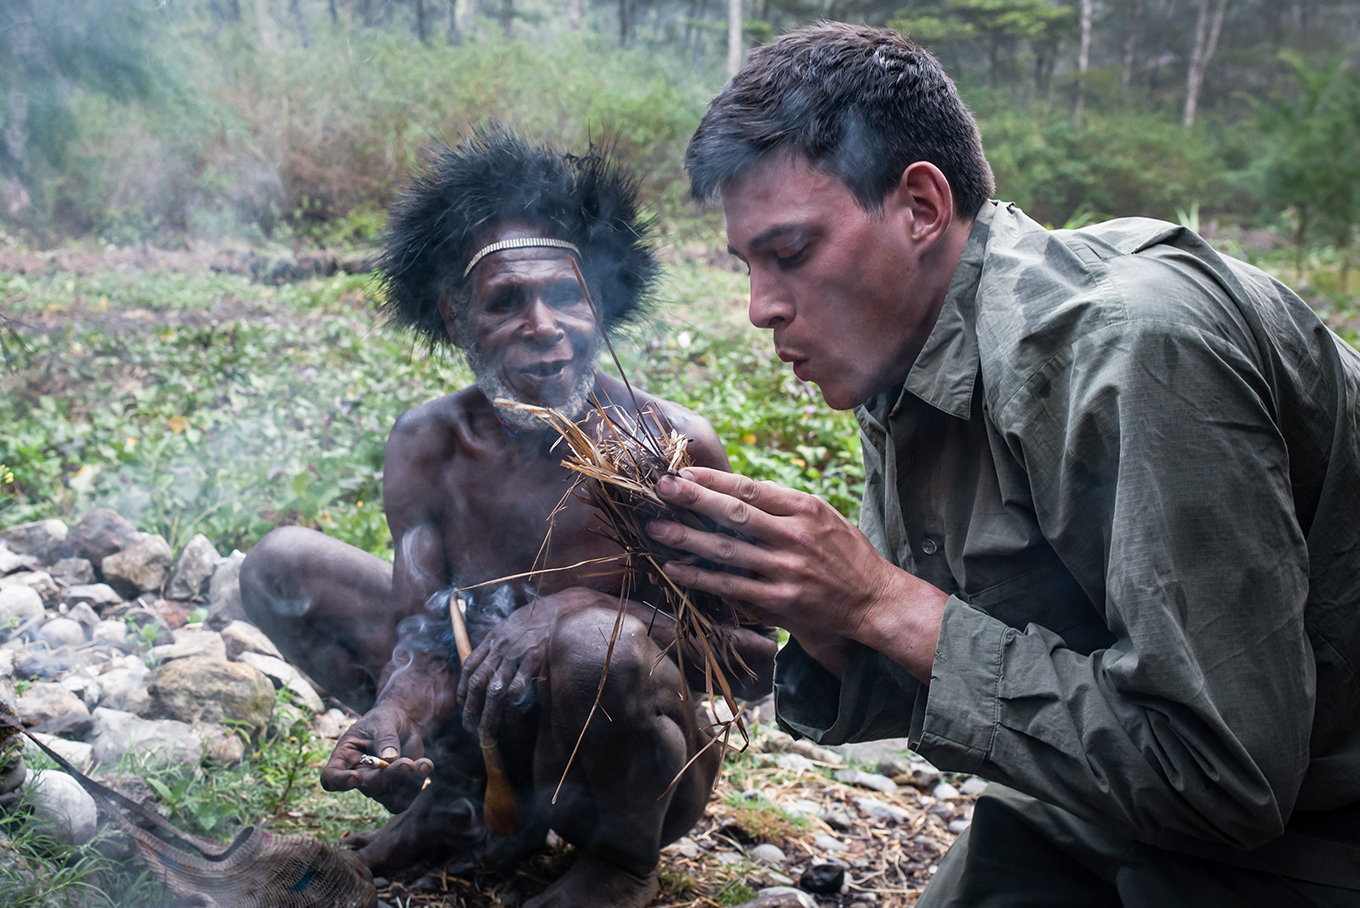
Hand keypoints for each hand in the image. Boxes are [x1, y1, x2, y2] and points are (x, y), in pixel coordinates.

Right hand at [320, 702, 432, 812]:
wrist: (403, 723)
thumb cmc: (385, 719)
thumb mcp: (383, 720)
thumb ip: (385, 737)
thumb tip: (389, 759)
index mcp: (343, 758)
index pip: (331, 778)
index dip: (340, 782)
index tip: (355, 778)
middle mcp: (357, 776)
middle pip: (367, 787)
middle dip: (388, 776)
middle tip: (406, 763)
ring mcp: (377, 786)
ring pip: (388, 798)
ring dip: (406, 782)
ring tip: (421, 764)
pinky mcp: (395, 790)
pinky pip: (404, 798)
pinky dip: (417, 783)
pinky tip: (426, 765)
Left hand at [456, 598, 554, 740]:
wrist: (557, 609)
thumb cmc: (536, 618)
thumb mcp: (510, 624)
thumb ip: (499, 642)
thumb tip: (491, 662)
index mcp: (492, 639)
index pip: (469, 665)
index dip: (462, 687)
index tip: (461, 703)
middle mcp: (499, 648)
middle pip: (477, 682)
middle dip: (471, 708)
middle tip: (469, 727)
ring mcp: (515, 655)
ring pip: (495, 690)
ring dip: (488, 714)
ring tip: (487, 733)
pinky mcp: (532, 660)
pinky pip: (518, 687)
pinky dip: (513, 705)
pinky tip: (512, 719)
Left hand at [647, 467, 947, 680]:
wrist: (875, 600)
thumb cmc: (847, 555)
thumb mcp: (823, 517)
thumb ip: (784, 505)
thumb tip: (738, 490)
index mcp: (805, 509)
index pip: (752, 489)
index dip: (715, 480)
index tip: (684, 473)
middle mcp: (795, 536)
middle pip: (735, 514)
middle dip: (694, 500)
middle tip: (662, 489)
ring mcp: (787, 569)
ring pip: (728, 551)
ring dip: (688, 539)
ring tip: (657, 529)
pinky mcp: (781, 600)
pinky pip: (732, 587)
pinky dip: (701, 578)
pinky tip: (676, 569)